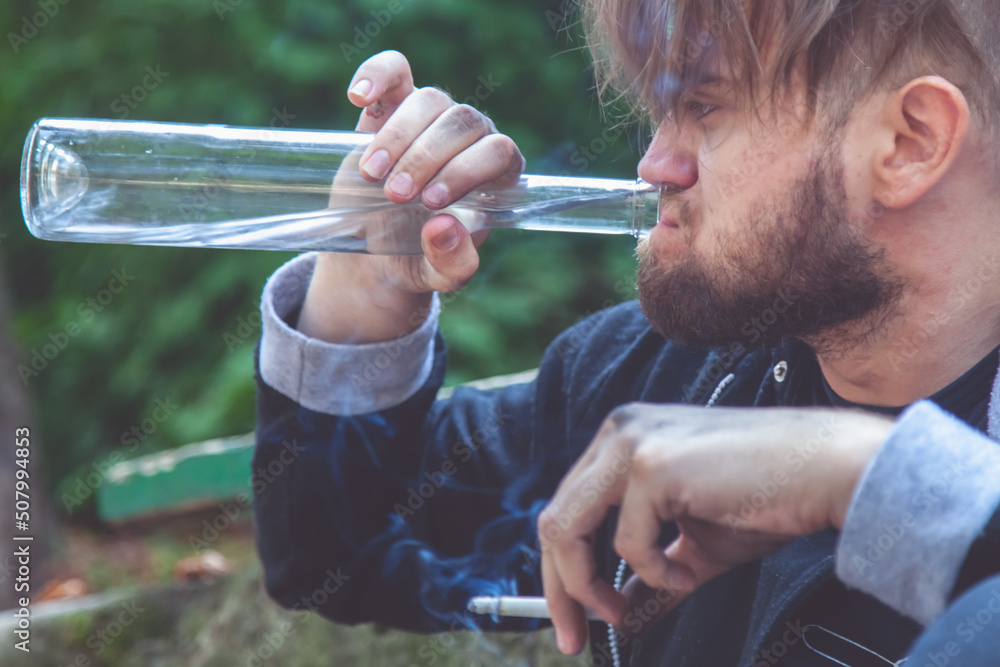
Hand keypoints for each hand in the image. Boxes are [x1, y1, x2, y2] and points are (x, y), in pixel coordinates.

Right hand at [298, 51, 523, 343]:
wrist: (376, 255)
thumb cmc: (419, 262)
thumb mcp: (440, 277)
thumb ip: (452, 263)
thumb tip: (444, 226)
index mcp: (497, 177)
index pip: (498, 151)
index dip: (467, 170)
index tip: (432, 203)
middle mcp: (470, 140)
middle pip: (463, 121)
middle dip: (427, 157)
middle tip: (397, 196)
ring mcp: (432, 120)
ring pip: (429, 99)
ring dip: (399, 135)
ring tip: (373, 176)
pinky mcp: (392, 107)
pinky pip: (394, 70)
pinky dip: (377, 75)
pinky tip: (358, 98)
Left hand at [538, 404, 893, 654]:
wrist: (828, 470)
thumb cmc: (769, 500)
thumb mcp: (695, 542)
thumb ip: (651, 570)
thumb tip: (619, 612)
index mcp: (623, 438)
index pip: (567, 507)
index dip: (562, 569)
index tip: (572, 619)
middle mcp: (618, 430)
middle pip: (554, 519)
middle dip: (559, 588)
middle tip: (573, 638)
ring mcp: (632, 442)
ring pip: (567, 529)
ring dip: (587, 586)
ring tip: (621, 614)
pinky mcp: (653, 464)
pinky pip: (628, 542)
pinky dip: (654, 573)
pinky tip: (687, 572)